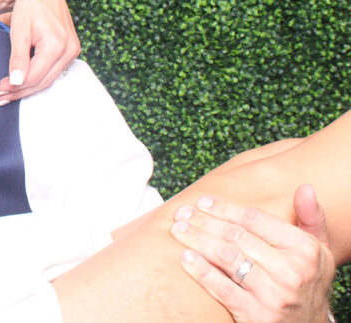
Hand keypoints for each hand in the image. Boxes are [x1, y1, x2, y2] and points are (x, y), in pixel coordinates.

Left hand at [0, 0, 79, 102]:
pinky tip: (24, 81)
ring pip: (49, 79)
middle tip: (2, 96)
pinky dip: (39, 78)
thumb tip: (16, 82)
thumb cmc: (28, 6)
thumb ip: (18, 58)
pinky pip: (54, 70)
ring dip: (29, 87)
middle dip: (21, 90)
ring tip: (9, 92)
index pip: (35, 76)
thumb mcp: (19, 31)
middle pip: (43, 81)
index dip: (16, 86)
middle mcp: (69, 49)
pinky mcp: (71, 49)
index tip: (0, 90)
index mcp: (57, 44)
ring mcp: (73, 50)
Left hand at [170, 185, 334, 321]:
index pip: (255, 220)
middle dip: (204, 222)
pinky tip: (186, 257)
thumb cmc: (307, 279)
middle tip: (182, 213)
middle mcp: (292, 272)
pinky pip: (222, 288)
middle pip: (236, 236)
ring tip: (178, 230)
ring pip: (227, 258)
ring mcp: (274, 295)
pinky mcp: (257, 315)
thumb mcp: (319, 250)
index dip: (225, 208)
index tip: (203, 201)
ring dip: (197, 240)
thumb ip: (311, 217)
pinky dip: (201, 271)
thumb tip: (304, 186)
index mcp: (305, 249)